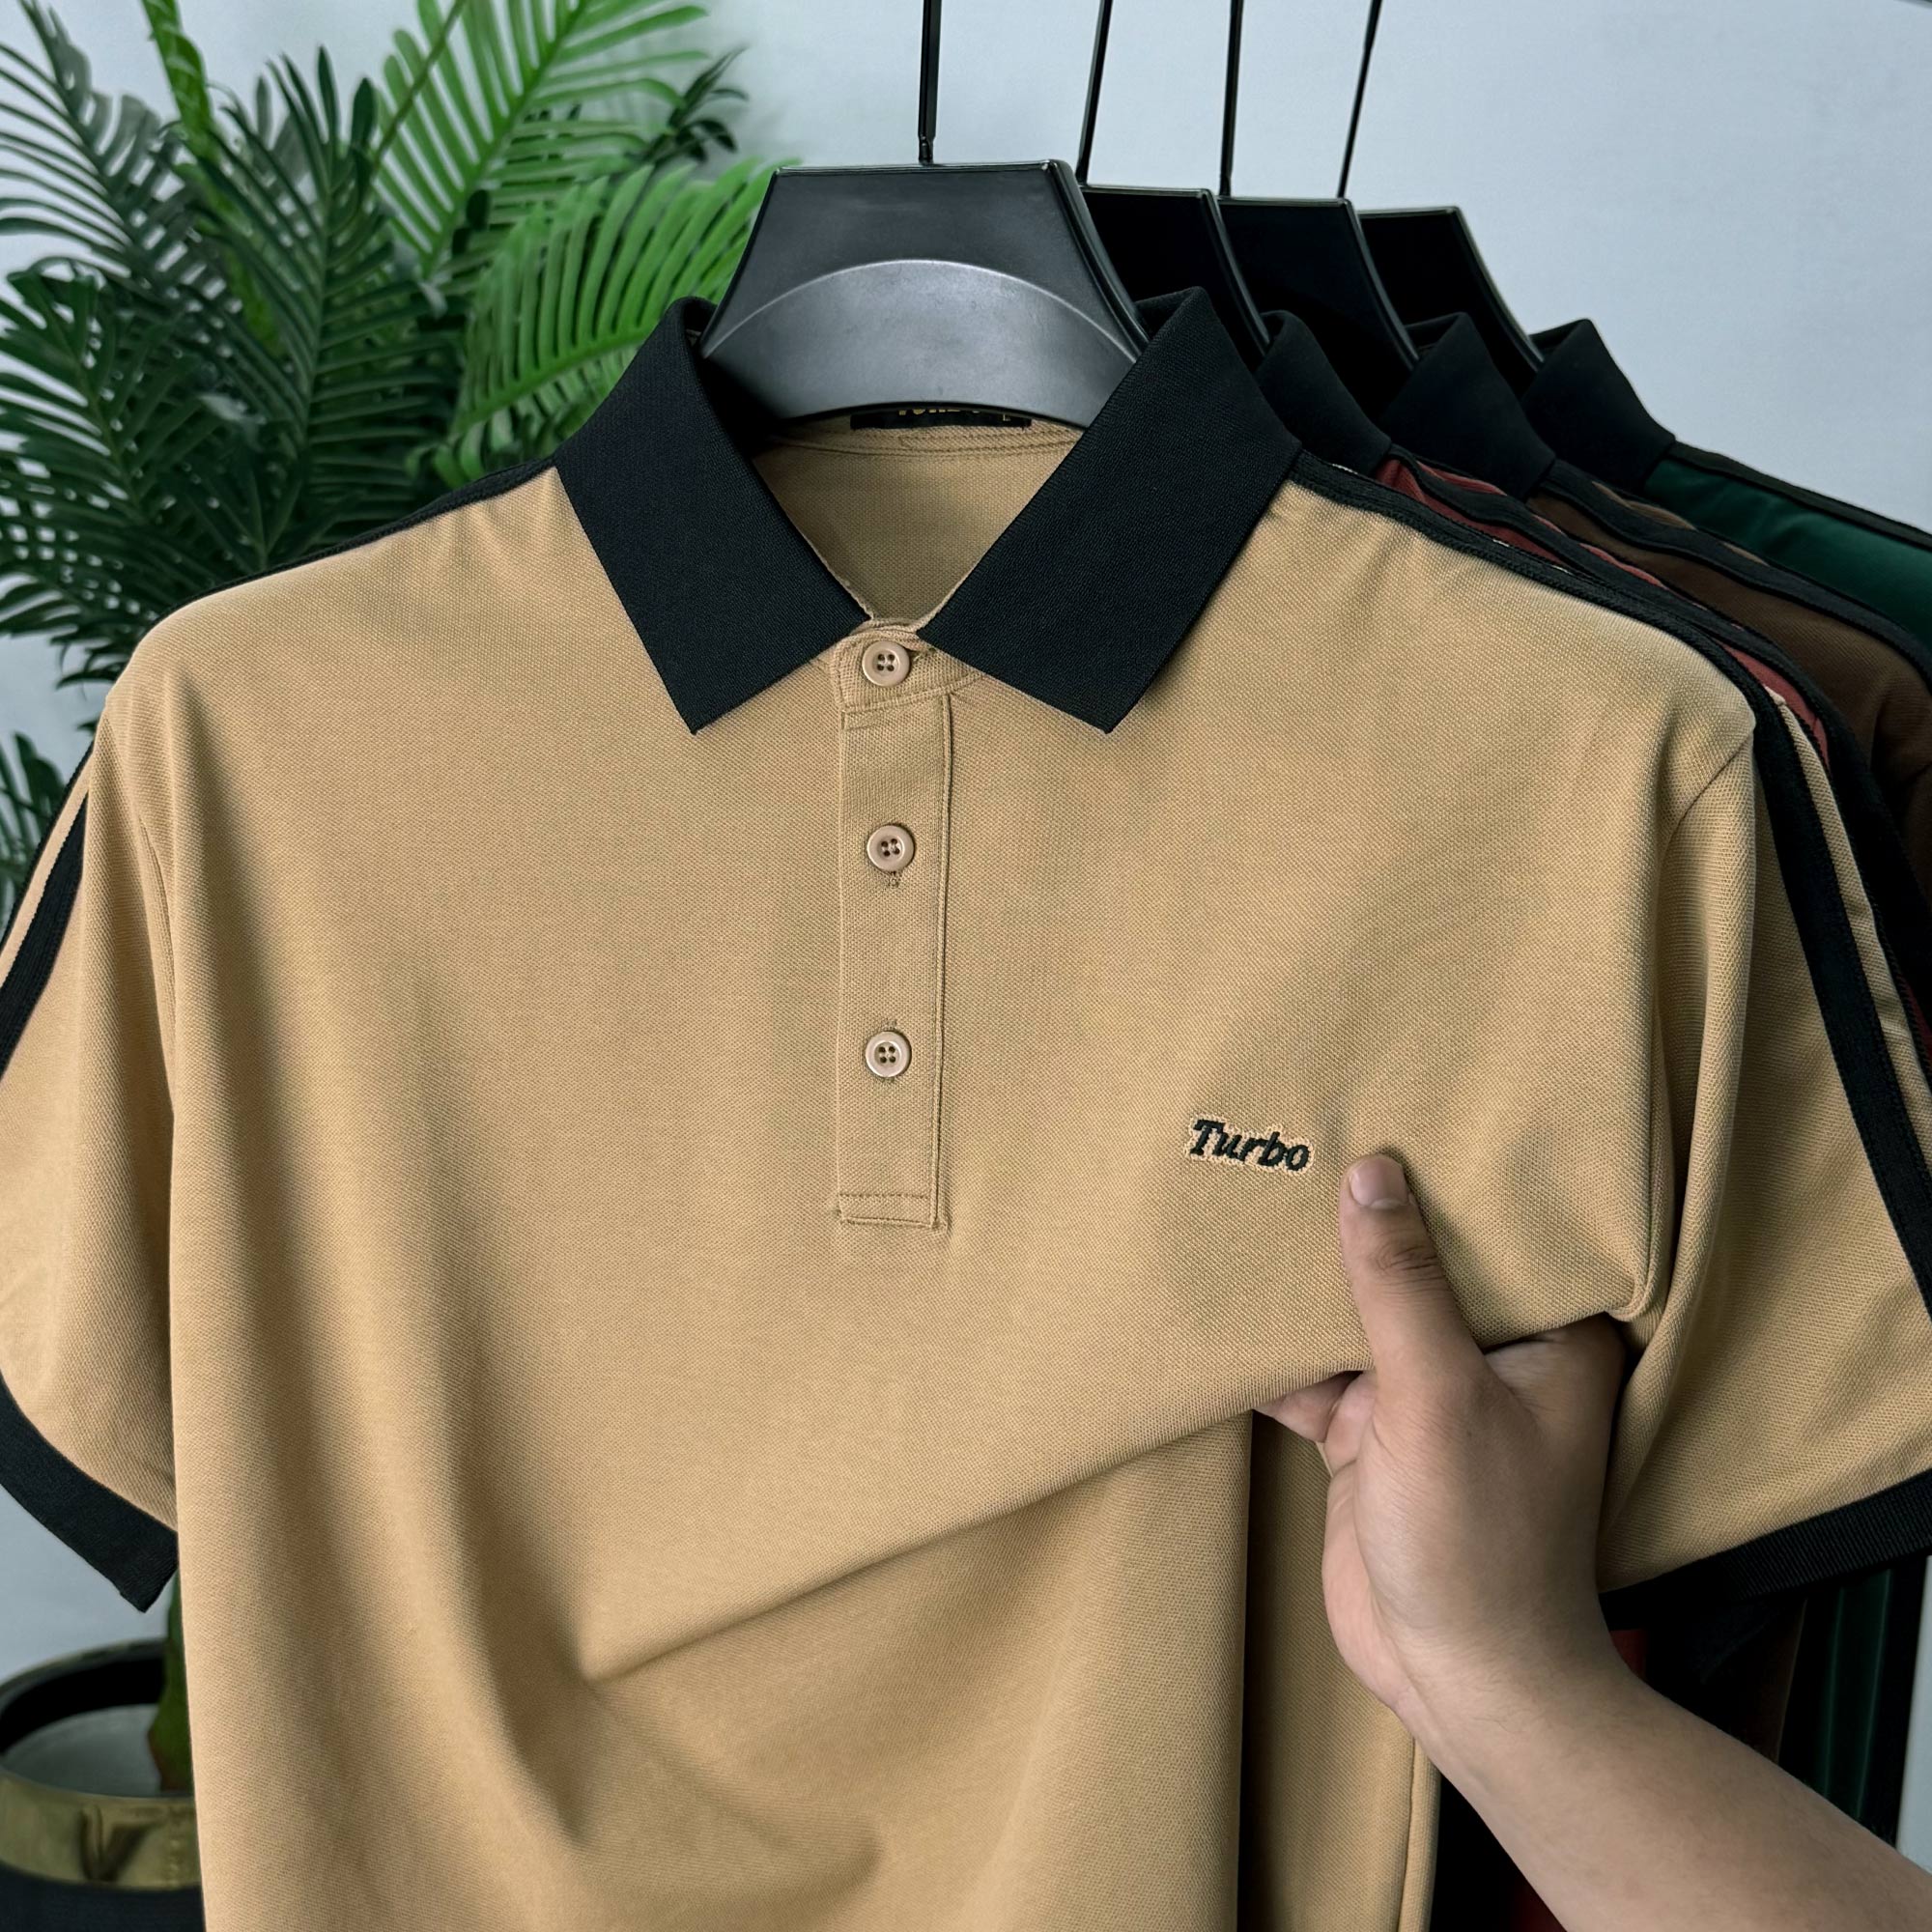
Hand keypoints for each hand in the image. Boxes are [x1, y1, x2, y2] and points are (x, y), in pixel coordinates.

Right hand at [1255, 1152, 1629, 1752]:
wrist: (1456, 1678)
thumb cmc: (1482, 1542)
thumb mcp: (1438, 1396)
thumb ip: (1400, 1286)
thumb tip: (1372, 1172)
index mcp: (1546, 1338)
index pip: (1505, 1230)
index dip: (1458, 1171)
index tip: (1408, 1098)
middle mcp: (1488, 1356)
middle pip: (1418, 1264)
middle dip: (1364, 1214)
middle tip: (1306, 1126)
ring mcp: (1421, 1396)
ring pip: (1356, 1314)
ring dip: (1307, 1279)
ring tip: (1250, 1192)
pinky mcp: (1366, 1435)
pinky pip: (1310, 1370)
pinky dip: (1270, 1347)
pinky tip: (1220, 1300)